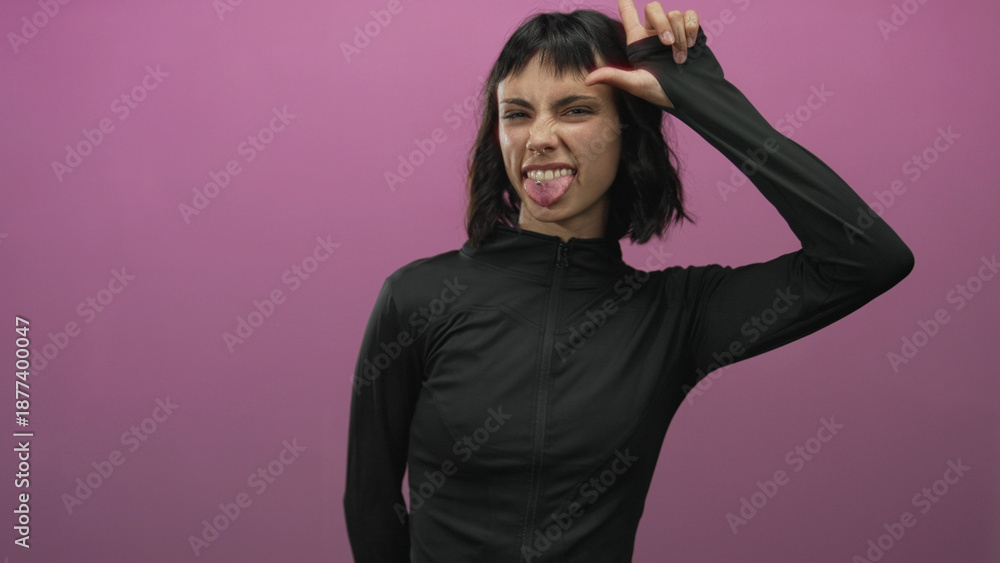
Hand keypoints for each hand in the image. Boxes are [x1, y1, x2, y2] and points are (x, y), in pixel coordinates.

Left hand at [585, 1, 699, 108]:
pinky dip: (692, 27)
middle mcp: (654, 33)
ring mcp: (673, 31)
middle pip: (654, 7)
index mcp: (638, 41)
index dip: (625, 2)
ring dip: (680, 34)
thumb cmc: (660, 92)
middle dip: (662, 22)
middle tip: (667, 44)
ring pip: (675, 14)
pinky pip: (691, 16)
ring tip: (681, 57)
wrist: (688, 96)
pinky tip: (692, 44)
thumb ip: (615, 77)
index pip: (628, 14)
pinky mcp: (690, 32)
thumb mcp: (636, 84)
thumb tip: (588, 79)